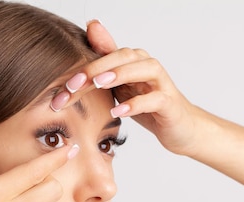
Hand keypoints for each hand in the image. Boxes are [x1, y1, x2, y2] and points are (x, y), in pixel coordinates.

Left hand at [50, 21, 202, 156]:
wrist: (181, 129)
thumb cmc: (149, 106)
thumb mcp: (121, 87)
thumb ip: (105, 63)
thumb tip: (88, 30)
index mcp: (133, 61)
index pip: (106, 56)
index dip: (84, 67)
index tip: (62, 85)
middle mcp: (148, 66)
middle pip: (122, 58)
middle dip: (96, 69)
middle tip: (72, 85)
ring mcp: (161, 83)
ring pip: (143, 69)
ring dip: (119, 74)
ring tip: (99, 84)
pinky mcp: (170, 103)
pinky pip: (154, 99)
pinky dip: (137, 104)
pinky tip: (119, 111)